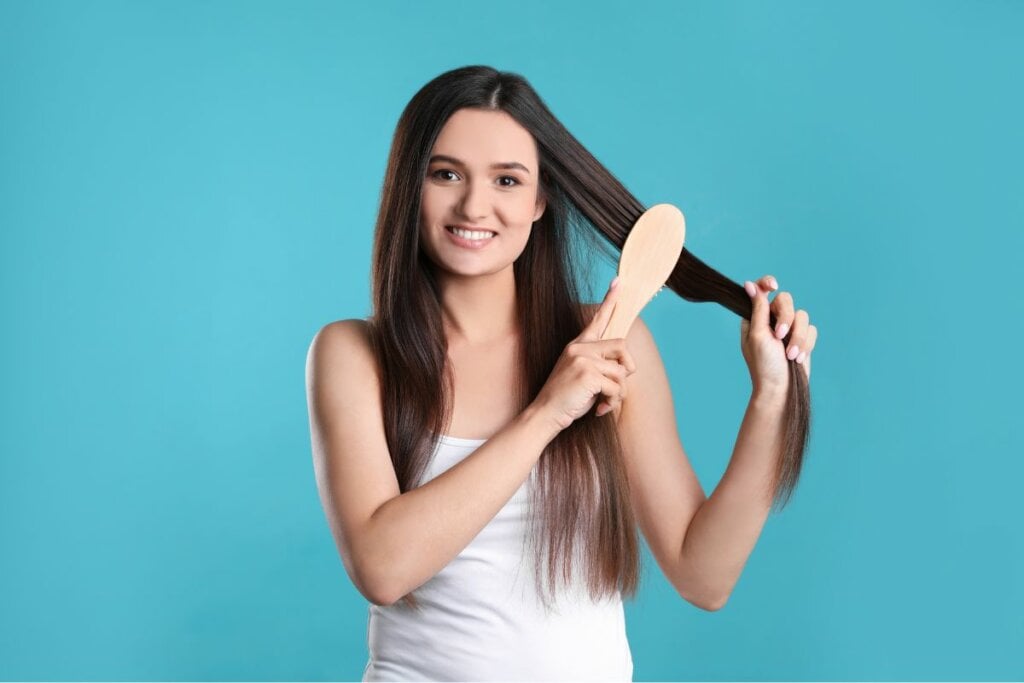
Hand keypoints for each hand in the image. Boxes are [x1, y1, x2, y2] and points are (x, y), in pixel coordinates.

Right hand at [532, 277, 637, 430]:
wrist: (544, 414)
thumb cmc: (565, 398)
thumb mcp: (582, 375)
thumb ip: (599, 365)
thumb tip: (626, 366)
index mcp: (578, 346)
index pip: (598, 319)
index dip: (610, 301)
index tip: (619, 282)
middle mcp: (580, 348)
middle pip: (622, 346)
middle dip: (627, 368)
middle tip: (617, 386)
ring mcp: (583, 359)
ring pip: (622, 371)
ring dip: (618, 392)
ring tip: (604, 402)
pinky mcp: (588, 374)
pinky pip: (616, 387)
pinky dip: (611, 402)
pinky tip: (598, 409)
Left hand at [740, 275, 816, 392]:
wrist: (781, 388)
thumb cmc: (764, 365)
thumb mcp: (757, 335)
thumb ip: (758, 310)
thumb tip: (750, 285)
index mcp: (755, 318)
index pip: (761, 291)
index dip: (767, 283)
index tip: (773, 286)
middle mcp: (771, 321)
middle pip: (785, 301)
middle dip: (786, 318)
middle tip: (780, 336)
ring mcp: (788, 329)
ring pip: (802, 316)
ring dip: (797, 337)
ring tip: (791, 355)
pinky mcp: (802, 338)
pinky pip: (811, 329)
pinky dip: (806, 344)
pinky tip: (798, 358)